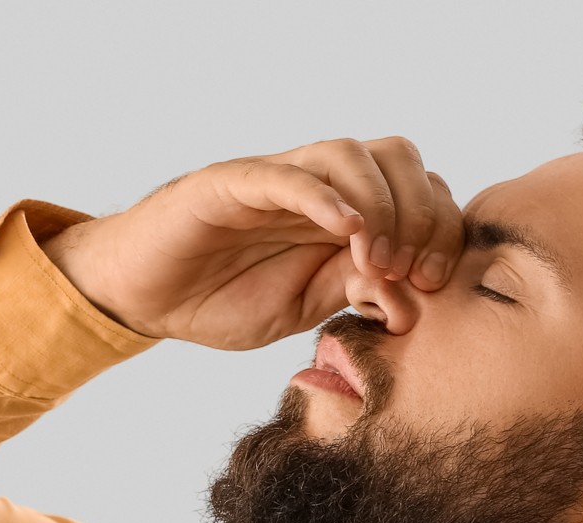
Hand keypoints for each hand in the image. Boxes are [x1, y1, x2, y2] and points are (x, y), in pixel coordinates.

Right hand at [41, 137, 464, 350]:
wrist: (142, 297)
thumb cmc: (219, 299)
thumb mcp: (302, 308)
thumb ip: (354, 294)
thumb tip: (414, 305)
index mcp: (343, 213)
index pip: (419, 192)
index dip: (440, 232)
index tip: (431, 284)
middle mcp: (318, 186)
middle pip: (398, 158)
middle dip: (419, 214)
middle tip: (406, 271)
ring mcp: (277, 179)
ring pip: (351, 153)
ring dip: (380, 206)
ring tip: (372, 259)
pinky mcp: (233, 183)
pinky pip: (289, 174)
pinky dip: (327, 196)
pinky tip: (346, 231)